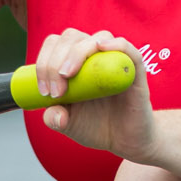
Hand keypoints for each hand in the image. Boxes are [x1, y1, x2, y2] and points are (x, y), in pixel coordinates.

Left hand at [33, 28, 159, 165]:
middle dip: (55, 60)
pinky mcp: (135, 72)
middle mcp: (94, 57)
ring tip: (68, 76)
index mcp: (75, 62)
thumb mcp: (68, 125)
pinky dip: (115, 44)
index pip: (55, 44)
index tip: (44, 91)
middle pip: (72, 37)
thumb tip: (54, 114)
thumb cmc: (96, 127)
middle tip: (56, 91)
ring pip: (98, 38)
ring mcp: (115, 62)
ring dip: (77, 53)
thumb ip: (54, 119)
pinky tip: (101, 49)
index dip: (44, 62)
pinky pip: (129, 49)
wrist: (126, 143)